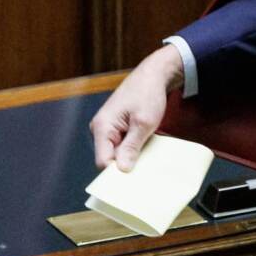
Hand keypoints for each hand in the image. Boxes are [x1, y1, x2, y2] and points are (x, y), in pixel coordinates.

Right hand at [89, 45, 183, 171]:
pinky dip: (134, 148)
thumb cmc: (148, 94)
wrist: (153, 75)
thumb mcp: (144, 122)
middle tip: (146, 171)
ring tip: (148, 158)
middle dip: (126, 165)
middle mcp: (101, 129)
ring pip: (117, 152)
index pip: (103, 161)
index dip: (116, 172)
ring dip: (132, 155)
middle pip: (109, 158)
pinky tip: (147, 149)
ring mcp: (108, 128)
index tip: (134, 180)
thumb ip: (132, 147)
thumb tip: (121, 170)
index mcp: (102, 127)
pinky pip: (123, 144)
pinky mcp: (117, 127)